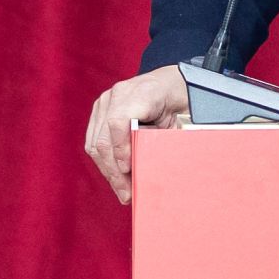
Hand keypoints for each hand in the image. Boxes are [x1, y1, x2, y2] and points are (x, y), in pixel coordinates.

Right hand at [84, 65, 188, 203]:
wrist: (172, 84)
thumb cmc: (181, 101)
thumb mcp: (183, 118)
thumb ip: (166, 138)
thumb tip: (154, 169)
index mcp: (142, 91)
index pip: (118, 121)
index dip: (121, 148)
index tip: (128, 170)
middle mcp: (119, 94)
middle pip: (104, 137)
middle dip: (114, 171)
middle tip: (127, 194)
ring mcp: (106, 103)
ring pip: (95, 144)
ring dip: (108, 171)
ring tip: (123, 191)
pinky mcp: (100, 113)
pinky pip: (95, 142)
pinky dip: (105, 163)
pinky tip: (117, 178)